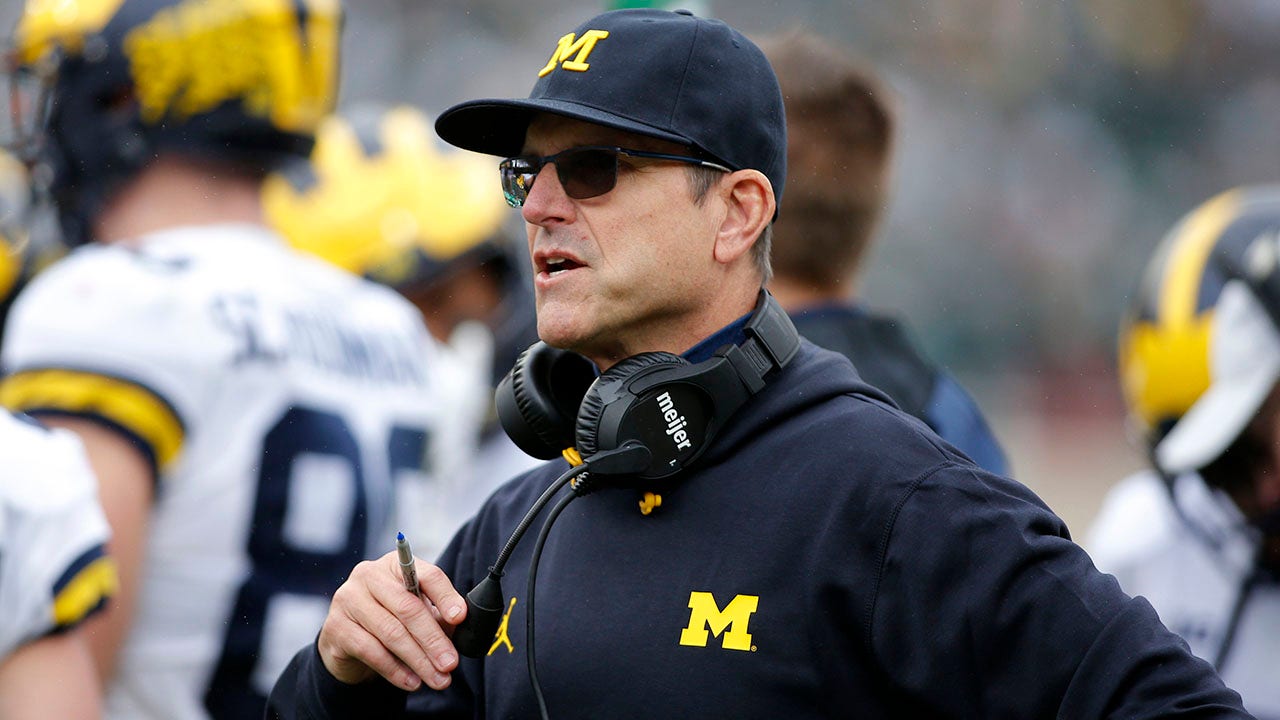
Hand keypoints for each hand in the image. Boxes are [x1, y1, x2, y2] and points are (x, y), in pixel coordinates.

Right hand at [316, 551, 467, 691]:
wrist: (347, 642)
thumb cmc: (391, 621)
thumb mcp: (418, 612)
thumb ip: (439, 615)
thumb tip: (463, 625)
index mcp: (396, 565)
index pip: (426, 574)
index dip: (445, 596)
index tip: (460, 618)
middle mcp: (369, 575)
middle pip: (408, 608)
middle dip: (433, 639)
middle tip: (451, 663)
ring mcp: (348, 599)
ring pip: (391, 632)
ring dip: (418, 660)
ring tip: (438, 678)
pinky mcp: (336, 627)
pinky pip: (371, 651)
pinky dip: (395, 670)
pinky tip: (412, 681)